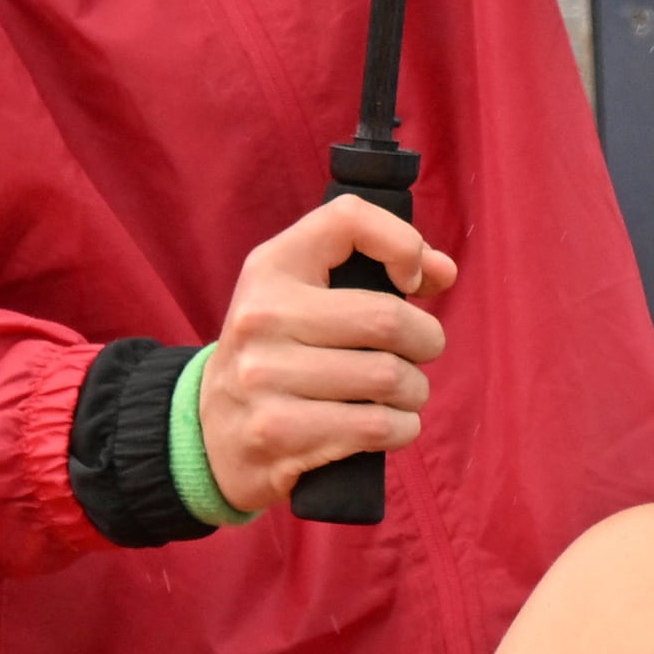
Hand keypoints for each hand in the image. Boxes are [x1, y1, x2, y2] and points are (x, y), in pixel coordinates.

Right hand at [197, 195, 457, 511]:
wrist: (210, 434)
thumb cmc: (280, 355)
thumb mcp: (302, 295)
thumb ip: (372, 267)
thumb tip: (443, 271)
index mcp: (271, 268)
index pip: (349, 220)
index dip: (404, 244)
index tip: (413, 280)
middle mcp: (262, 316)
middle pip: (387, 317)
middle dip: (426, 340)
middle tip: (420, 353)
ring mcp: (264, 378)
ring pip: (388, 377)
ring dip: (415, 392)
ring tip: (402, 394)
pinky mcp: (277, 434)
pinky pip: (376, 426)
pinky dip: (402, 428)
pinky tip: (390, 425)